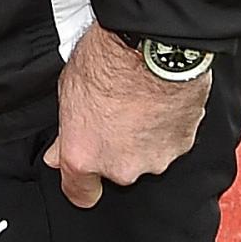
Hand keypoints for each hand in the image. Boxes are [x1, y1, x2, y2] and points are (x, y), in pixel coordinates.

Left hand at [44, 26, 210, 207]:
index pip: (80, 194)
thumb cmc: (106, 62)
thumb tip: (58, 154)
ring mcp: (155, 160)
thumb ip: (65, 134)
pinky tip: (156, 102)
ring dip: (141, 139)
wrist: (151, 47)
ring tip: (136, 103)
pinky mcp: (182, 146)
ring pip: (144, 157)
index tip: (83, 175)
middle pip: (115, 170)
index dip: (81, 184)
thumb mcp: (67, 92)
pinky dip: (164, 129)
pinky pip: (169, 143)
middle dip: (113, 149)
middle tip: (111, 114)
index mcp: (85, 156)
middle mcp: (121, 168)